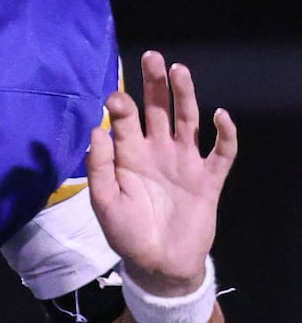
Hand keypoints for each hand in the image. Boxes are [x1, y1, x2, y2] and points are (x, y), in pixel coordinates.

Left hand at [85, 51, 236, 295]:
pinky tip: (220, 115)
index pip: (125, 120)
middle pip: (157, 109)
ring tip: (180, 71)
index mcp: (129, 155)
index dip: (121, 105)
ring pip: (187, 121)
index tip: (116, 96)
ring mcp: (184, 163)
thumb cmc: (126, 233)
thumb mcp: (105, 202)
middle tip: (153, 57)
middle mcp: (157, 151)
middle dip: (154, 84)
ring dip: (185, 96)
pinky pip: (222, 153)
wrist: (159, 265)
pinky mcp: (209, 180)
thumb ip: (100, 167)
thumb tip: (96, 130)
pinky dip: (225, 134)